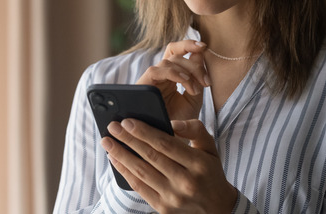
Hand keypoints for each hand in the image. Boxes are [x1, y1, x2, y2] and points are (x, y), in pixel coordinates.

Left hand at [102, 118, 237, 213]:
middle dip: (128, 139)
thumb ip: (195, 130)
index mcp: (199, 163)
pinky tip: (115, 160)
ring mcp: (173, 197)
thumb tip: (171, 122)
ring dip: (121, 155)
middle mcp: (186, 181)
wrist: (217, 209)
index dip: (144, 132)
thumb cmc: (211, 173)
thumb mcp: (211, 149)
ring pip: (141, 172)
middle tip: (112, 127)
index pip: (166, 144)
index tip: (128, 121)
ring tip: (108, 142)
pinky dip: (124, 172)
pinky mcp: (163, 208)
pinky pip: (139, 187)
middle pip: (150, 156)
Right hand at [137, 40, 209, 120]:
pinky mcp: (142, 86)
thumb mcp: (194, 97)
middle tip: (206, 82)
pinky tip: (186, 82)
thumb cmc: (180, 121)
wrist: (169, 141)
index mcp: (171, 75)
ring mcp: (151, 80)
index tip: (204, 46)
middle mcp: (160, 75)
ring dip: (186, 72)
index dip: (188, 45)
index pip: (177, 52)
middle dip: (194, 65)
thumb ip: (198, 77)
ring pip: (167, 61)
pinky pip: (156, 70)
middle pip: (175, 55)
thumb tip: (200, 53)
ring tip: (196, 90)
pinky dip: (173, 73)